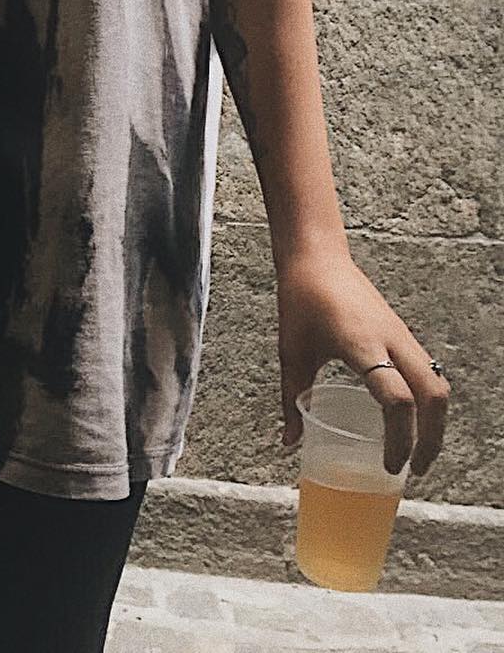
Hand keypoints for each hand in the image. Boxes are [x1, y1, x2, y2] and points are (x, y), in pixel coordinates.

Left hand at [276, 249, 449, 476]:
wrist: (316, 256)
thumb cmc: (301, 300)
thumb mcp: (290, 352)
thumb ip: (292, 399)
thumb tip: (289, 441)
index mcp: (362, 344)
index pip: (397, 399)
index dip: (400, 439)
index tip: (391, 466)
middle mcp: (391, 339)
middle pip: (432, 395)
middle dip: (432, 439)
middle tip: (415, 470)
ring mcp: (401, 334)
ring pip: (437, 383)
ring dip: (435, 421)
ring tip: (418, 451)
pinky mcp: (402, 332)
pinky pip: (428, 370)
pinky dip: (428, 400)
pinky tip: (410, 419)